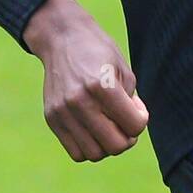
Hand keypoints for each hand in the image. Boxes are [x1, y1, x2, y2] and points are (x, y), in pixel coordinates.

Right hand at [23, 0, 148, 160]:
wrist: (62, 38)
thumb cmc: (98, 51)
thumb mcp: (123, 70)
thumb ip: (131, 103)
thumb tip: (131, 132)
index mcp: (102, 86)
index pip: (134, 126)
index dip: (141, 120)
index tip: (137, 108)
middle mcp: (80, 101)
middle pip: (115, 146)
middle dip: (127, 138)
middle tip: (125, 123)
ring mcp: (63, 112)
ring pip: (94, 154)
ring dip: (107, 145)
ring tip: (109, 126)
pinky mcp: (51, 118)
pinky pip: (75, 152)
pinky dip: (89, 147)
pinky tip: (94, 129)